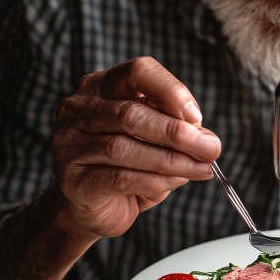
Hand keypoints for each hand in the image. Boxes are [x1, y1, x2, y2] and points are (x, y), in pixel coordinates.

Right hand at [51, 56, 220, 238]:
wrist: (92, 207)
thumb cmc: (126, 166)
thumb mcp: (155, 141)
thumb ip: (177, 133)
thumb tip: (207, 139)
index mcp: (100, 86)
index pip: (137, 71)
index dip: (171, 91)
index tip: (197, 117)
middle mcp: (78, 109)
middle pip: (130, 113)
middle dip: (177, 133)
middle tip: (211, 149)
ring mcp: (69, 144)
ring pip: (123, 147)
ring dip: (171, 160)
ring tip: (200, 169)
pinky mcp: (72, 181)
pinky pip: (119, 178)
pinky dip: (154, 181)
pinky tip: (176, 181)